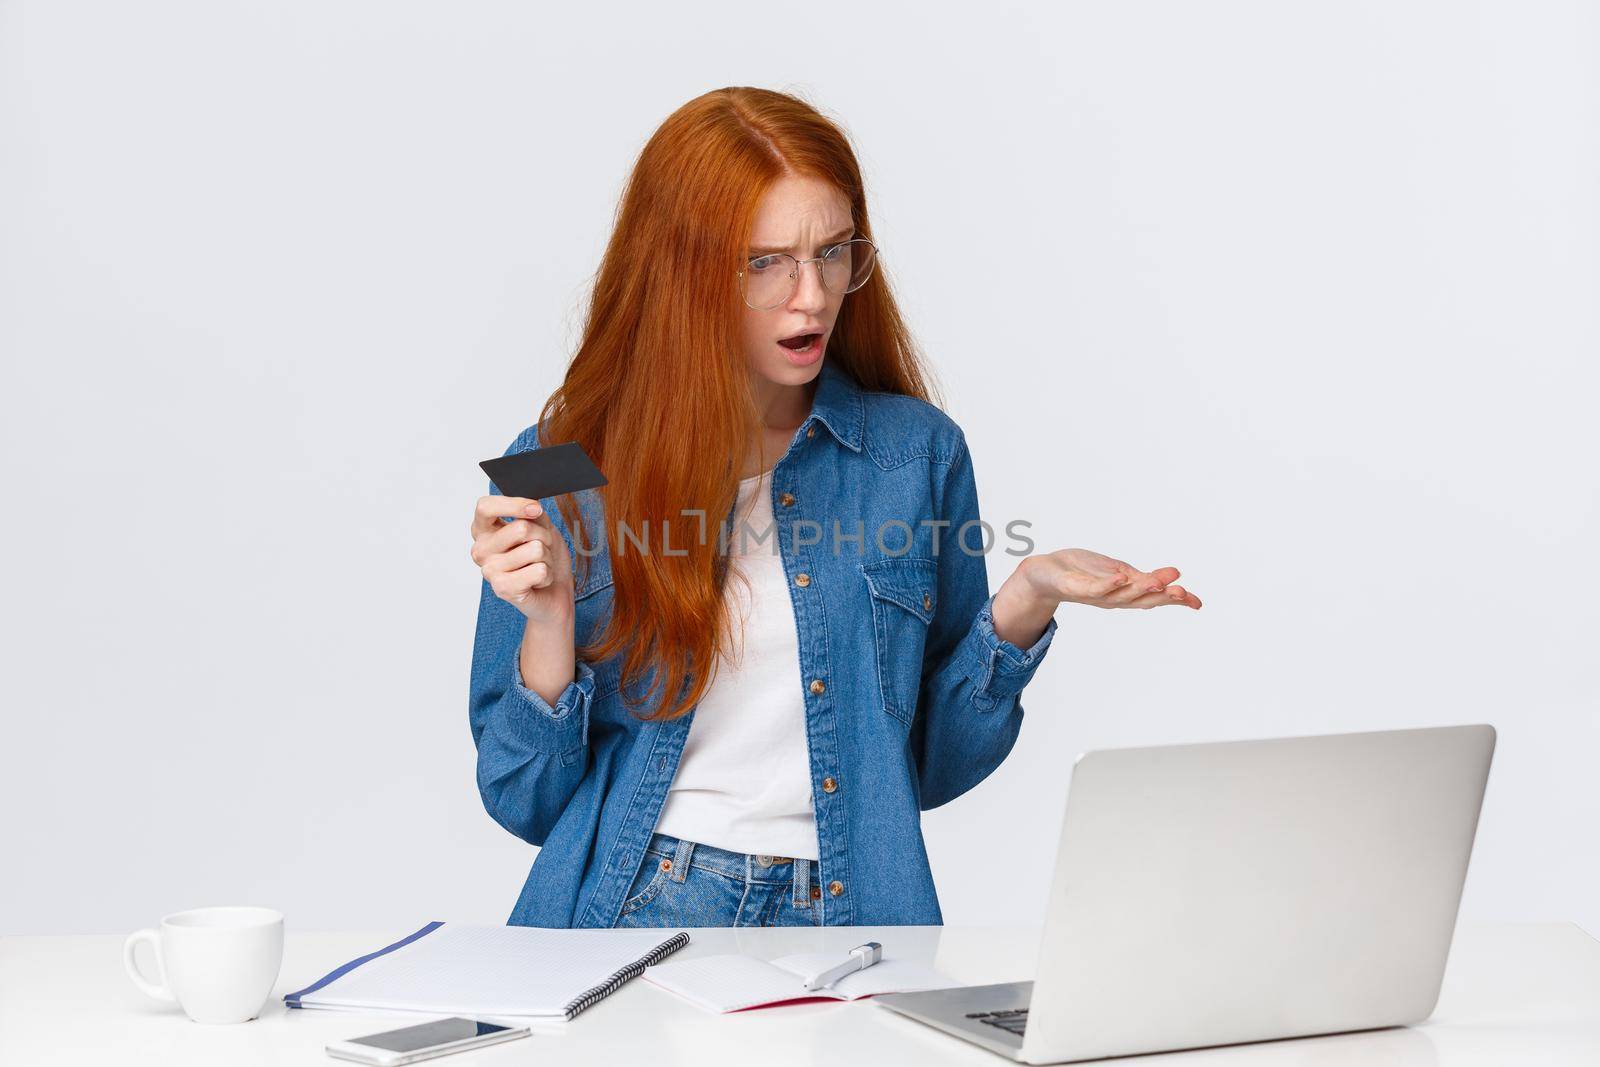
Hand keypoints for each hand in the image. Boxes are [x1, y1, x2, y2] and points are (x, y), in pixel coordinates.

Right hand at [469, 496, 575, 622]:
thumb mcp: (541, 526)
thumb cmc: (543, 556)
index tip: (536, 509)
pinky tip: (538, 581)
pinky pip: (539, 570)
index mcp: (483, 531)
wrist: (553, 591)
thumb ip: (532, 513)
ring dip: (547, 558)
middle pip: (521, 528)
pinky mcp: (502, 589)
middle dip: (543, 537)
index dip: (513, 504)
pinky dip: (547, 575)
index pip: (485, 507)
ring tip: (538, 566)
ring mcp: (489, 571)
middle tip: (541, 548)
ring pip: (535, 549)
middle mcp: (480, 550)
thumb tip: (532, 508)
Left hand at [1019, 547, 1201, 610]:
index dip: (1175, 601)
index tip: (1197, 602)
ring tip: (1158, 581)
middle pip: (1141, 599)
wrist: (1044, 574)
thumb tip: (1175, 577)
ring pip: (1121, 594)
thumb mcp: (1119, 572)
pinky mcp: (1075, 586)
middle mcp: (1112, 598)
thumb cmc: (1082, 573)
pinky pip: (1093, 587)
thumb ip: (1143, 578)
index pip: (1154, 598)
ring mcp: (1094, 594)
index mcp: (1124, 594)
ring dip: (1140, 588)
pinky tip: (1120, 577)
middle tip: (1183, 592)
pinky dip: (1107, 584)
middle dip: (1163, 596)